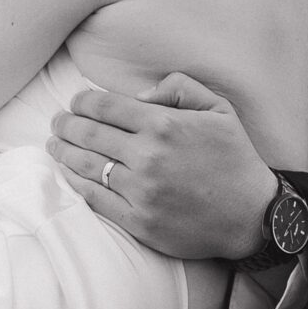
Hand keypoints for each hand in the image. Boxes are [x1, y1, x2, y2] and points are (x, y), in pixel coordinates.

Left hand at [48, 72, 277, 259]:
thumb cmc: (234, 158)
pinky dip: (76, 183)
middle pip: (88, 133)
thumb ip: (179, 87)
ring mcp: (141, 191)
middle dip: (66, 124)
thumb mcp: (218, 109)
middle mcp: (148, 156)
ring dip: (63, 152)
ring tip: (54, 144)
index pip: (105, 106)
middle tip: (57, 121)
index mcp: (163, 125)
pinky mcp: (138, 221)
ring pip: (86, 166)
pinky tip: (69, 173)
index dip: (82, 101)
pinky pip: (95, 198)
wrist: (253, 216)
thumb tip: (137, 94)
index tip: (75, 101)